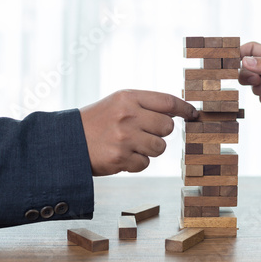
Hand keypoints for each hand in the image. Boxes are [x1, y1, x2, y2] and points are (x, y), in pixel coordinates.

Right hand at [80, 90, 197, 175]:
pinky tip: (122, 155)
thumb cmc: (97, 122)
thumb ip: (145, 105)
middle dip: (160, 132)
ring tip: (131, 144)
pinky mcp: (120, 158)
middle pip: (167, 127)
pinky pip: (145, 163)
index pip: (167, 101)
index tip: (193, 114)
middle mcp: (128, 115)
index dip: (184, 108)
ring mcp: (124, 138)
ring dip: (149, 149)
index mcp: (128, 98)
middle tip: (143, 133)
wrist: (66, 141)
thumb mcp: (118, 103)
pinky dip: (136, 162)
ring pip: (160, 147)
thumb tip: (177, 112)